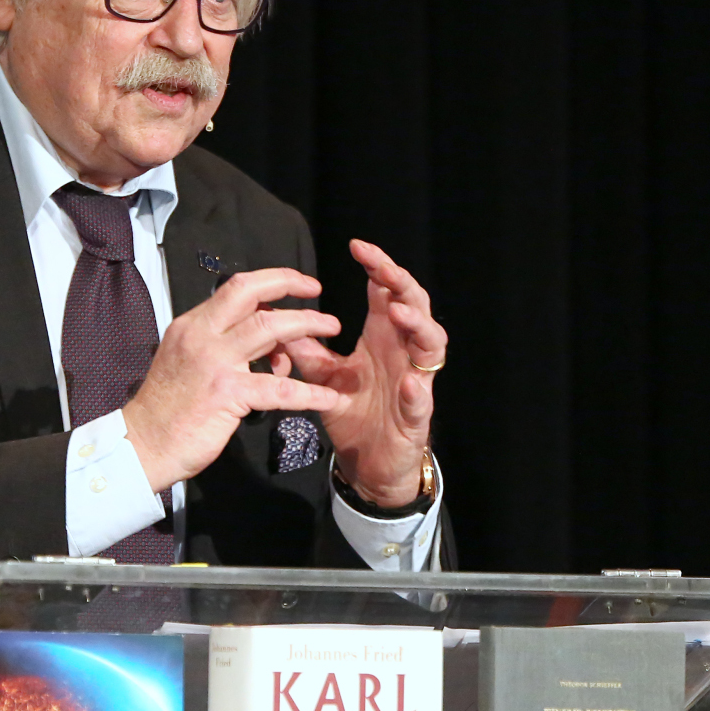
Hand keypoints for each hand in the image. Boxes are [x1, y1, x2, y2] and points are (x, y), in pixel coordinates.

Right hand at [122, 268, 343, 490]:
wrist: (143, 445)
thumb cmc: (169, 407)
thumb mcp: (190, 361)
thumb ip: (228, 345)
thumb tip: (274, 346)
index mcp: (193, 325)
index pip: (237, 288)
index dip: (273, 280)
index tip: (299, 283)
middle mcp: (202, 335)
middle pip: (252, 295)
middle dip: (290, 286)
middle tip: (317, 292)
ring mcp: (214, 363)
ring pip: (269, 329)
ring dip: (306, 325)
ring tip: (331, 329)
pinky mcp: (227, 393)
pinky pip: (278, 388)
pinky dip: (308, 393)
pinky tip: (328, 398)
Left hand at [284, 240, 445, 506]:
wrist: (369, 463)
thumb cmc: (354, 413)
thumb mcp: (325, 378)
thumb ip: (307, 350)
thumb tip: (278, 320)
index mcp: (383, 337)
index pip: (386, 292)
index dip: (378, 267)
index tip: (358, 247)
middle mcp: (404, 351)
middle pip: (415, 306)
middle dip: (402, 284)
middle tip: (383, 268)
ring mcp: (416, 380)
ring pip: (431, 343)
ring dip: (418, 325)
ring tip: (398, 313)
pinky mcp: (417, 415)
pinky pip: (423, 399)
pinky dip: (418, 390)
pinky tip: (409, 382)